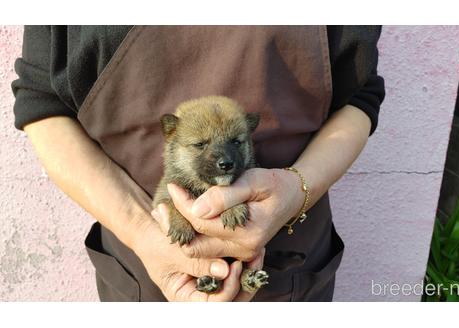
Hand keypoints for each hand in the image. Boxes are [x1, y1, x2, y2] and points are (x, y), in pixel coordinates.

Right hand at [153, 204, 265, 301]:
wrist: (150, 230)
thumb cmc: (155, 244)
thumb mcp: (172, 252)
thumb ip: (196, 263)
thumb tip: (224, 271)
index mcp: (185, 298)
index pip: (213, 305)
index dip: (229, 289)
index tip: (235, 266)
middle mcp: (200, 294)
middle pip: (231, 300)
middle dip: (247, 282)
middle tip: (255, 259)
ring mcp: (211, 283)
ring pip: (238, 288)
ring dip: (250, 272)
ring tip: (257, 251)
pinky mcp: (218, 269)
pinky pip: (237, 273)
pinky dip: (246, 262)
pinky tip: (251, 248)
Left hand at [164, 168, 304, 260]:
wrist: (293, 195)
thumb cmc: (274, 184)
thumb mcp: (252, 181)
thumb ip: (225, 195)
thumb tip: (195, 209)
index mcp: (248, 232)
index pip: (202, 223)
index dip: (183, 205)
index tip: (172, 186)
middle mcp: (244, 248)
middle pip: (196, 244)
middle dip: (176, 225)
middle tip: (160, 205)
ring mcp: (242, 252)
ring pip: (200, 250)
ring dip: (183, 232)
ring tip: (166, 211)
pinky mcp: (239, 251)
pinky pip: (209, 248)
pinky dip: (194, 235)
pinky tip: (183, 219)